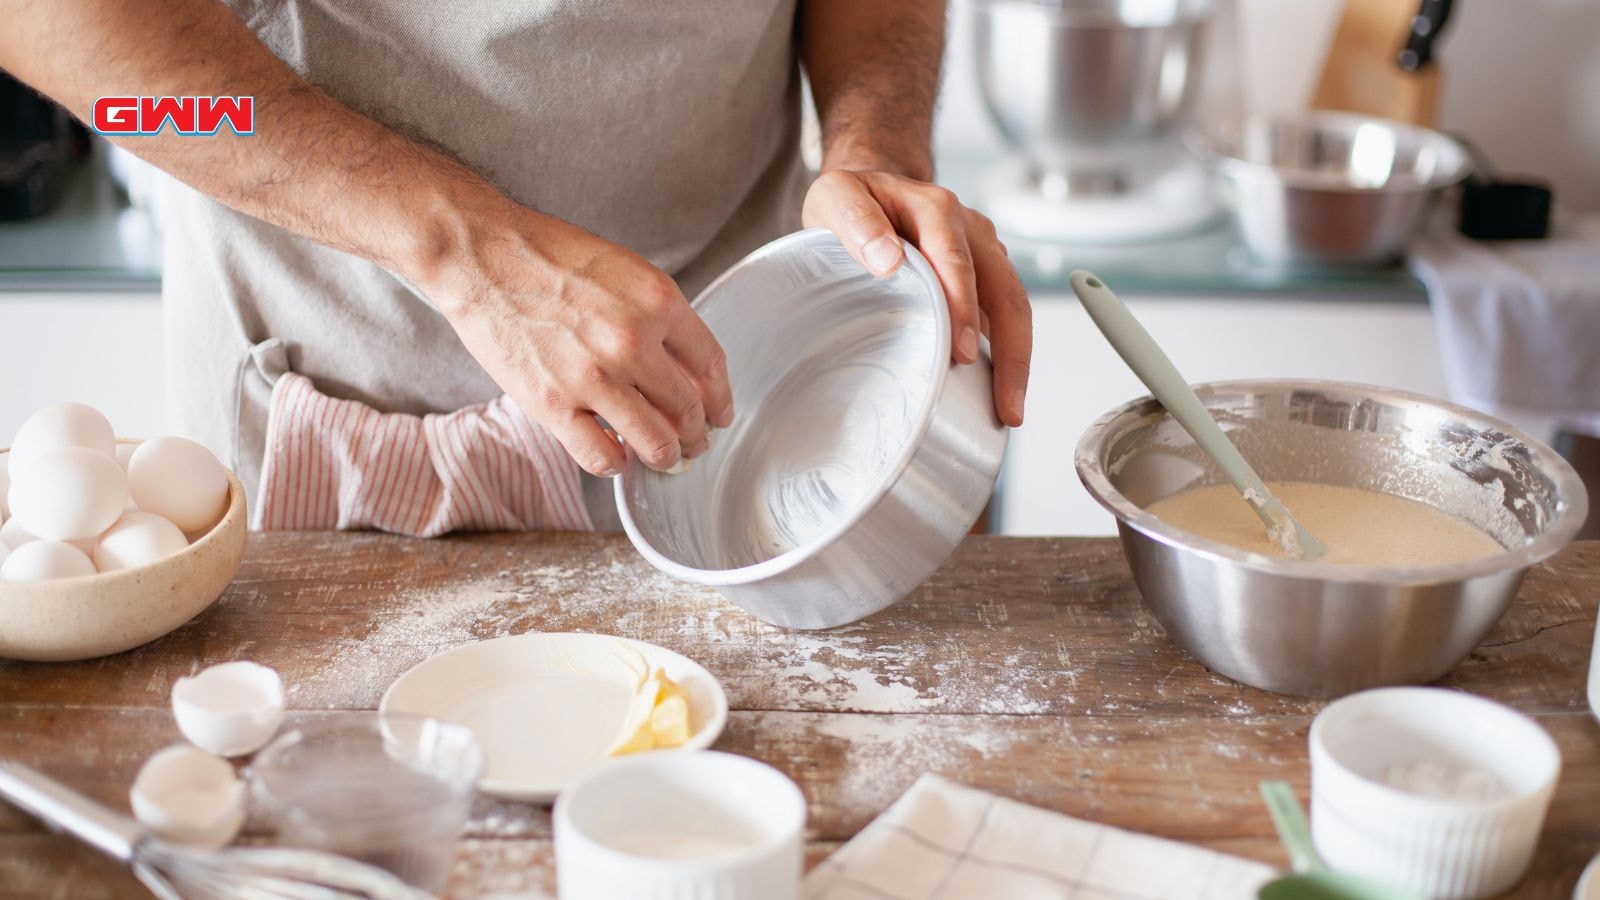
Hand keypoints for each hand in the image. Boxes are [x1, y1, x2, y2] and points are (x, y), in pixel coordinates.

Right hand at [418, 202, 732, 475]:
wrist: (483, 258)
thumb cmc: (550, 259)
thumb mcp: (624, 271)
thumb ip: (658, 317)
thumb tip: (687, 370)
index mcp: (659, 302)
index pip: (710, 365)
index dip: (720, 398)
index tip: (720, 414)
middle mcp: (633, 342)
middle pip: (688, 410)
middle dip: (698, 435)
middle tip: (695, 444)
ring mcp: (593, 377)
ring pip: (654, 443)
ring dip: (666, 457)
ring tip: (664, 459)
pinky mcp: (552, 404)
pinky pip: (601, 457)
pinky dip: (616, 464)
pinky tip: (615, 456)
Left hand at [803, 170, 1031, 426]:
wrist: (871, 191)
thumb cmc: (852, 203)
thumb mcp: (834, 198)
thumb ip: (854, 222)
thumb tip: (887, 260)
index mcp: (936, 210)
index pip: (958, 262)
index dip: (964, 309)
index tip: (963, 354)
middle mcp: (971, 232)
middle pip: (1006, 293)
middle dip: (1012, 354)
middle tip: (1005, 407)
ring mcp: (983, 256)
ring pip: (1013, 309)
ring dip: (1016, 363)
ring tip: (1007, 413)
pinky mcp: (984, 279)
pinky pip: (1002, 318)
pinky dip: (1003, 357)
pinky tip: (993, 396)